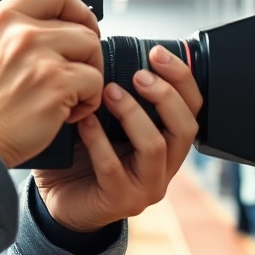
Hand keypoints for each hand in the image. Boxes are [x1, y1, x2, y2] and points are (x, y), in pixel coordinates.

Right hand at [0, 0, 103, 166]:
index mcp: (1, 19)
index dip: (76, 7)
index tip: (78, 25)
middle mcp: (21, 33)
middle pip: (81, 25)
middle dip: (87, 51)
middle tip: (79, 71)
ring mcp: (40, 58)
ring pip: (92, 49)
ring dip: (90, 74)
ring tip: (72, 94)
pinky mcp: (56, 86)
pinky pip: (94, 82)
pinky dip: (89, 101)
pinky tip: (69, 114)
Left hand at [34, 45, 202, 231]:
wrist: (60, 199)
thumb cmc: (83, 156)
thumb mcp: (107, 121)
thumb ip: (117, 94)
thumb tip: (111, 53)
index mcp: (168, 143)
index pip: (193, 108)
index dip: (182, 78)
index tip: (157, 54)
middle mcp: (165, 166)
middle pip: (186, 127)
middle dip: (165, 94)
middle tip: (139, 74)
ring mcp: (146, 187)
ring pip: (155, 146)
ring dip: (133, 114)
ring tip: (108, 92)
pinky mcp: (120, 201)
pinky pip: (113, 167)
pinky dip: (97, 140)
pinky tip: (84, 121)